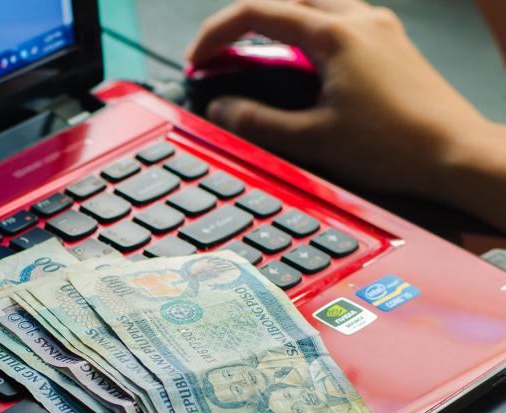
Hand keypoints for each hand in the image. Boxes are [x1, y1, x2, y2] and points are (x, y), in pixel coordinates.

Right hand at [188, 0, 505, 227]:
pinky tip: (299, 70)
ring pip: (313, 8)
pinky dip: (306, 38)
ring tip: (254, 62)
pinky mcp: (390, 45)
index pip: (257, 14)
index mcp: (335, 35)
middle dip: (244, 25)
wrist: (455, 155)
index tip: (198, 59)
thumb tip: (221, 108)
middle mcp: (359, 21)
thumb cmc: (396, 147)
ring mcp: (379, 29)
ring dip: (277, 28)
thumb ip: (257, 122)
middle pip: (285, 1)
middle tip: (220, 56)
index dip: (216, 34)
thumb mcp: (311, 140)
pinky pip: (338, 24)